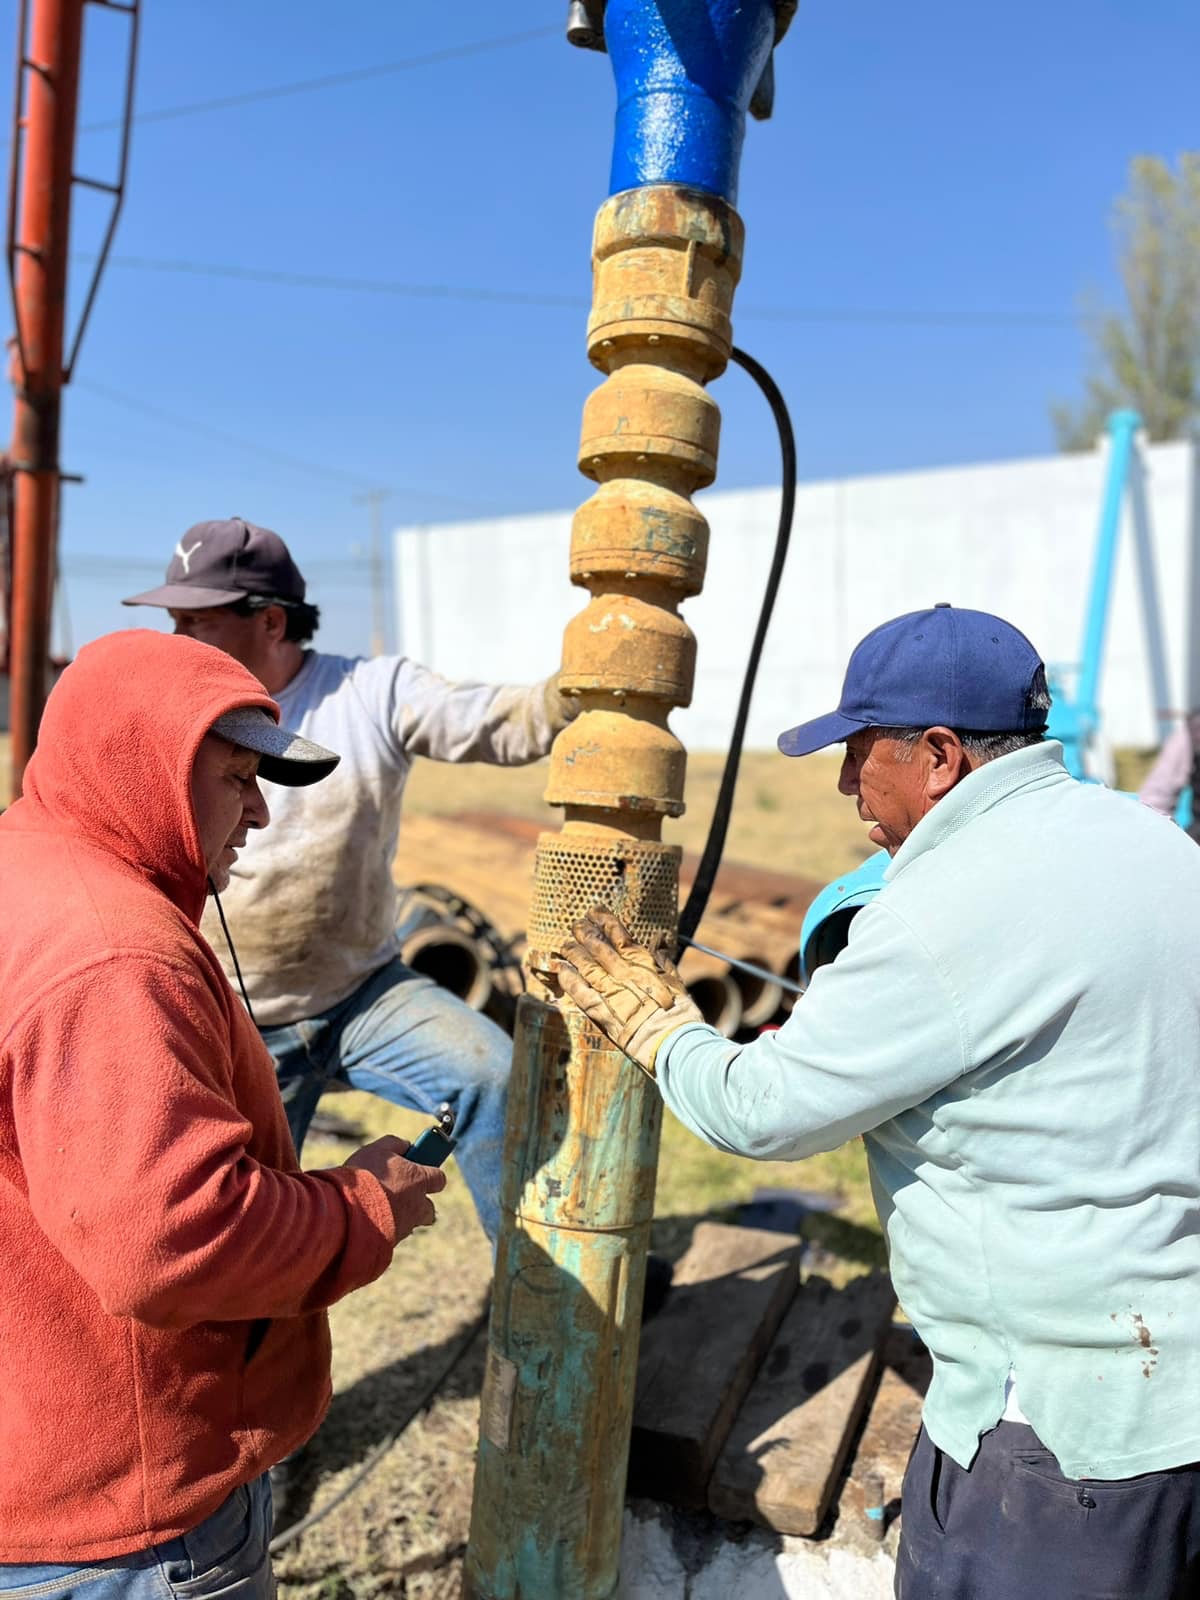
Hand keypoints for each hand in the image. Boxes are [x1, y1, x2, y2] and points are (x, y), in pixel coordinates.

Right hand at [344, 1135, 446, 1240]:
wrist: (349, 1211)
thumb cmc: (366, 1176)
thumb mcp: (379, 1149)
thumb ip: (396, 1144)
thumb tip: (406, 1146)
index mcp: (420, 1180)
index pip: (439, 1179)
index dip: (429, 1174)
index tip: (419, 1168)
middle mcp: (418, 1205)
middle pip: (429, 1208)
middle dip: (419, 1202)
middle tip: (400, 1192)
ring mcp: (405, 1225)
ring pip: (410, 1223)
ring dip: (399, 1215)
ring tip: (377, 1206)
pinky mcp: (391, 1242)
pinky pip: (392, 1235)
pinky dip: (385, 1228)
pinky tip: (367, 1218)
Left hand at [558, 907, 703, 1076]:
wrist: (673, 1043)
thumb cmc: (680, 1015)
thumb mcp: (676, 983)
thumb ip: (664, 961)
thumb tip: (660, 940)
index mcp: (643, 965)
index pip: (620, 936)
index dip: (605, 921)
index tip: (595, 912)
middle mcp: (624, 974)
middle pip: (598, 947)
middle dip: (585, 933)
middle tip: (575, 925)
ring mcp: (611, 992)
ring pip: (586, 965)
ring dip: (573, 953)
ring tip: (565, 945)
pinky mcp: (601, 1013)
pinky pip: (579, 992)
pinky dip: (568, 978)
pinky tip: (560, 969)